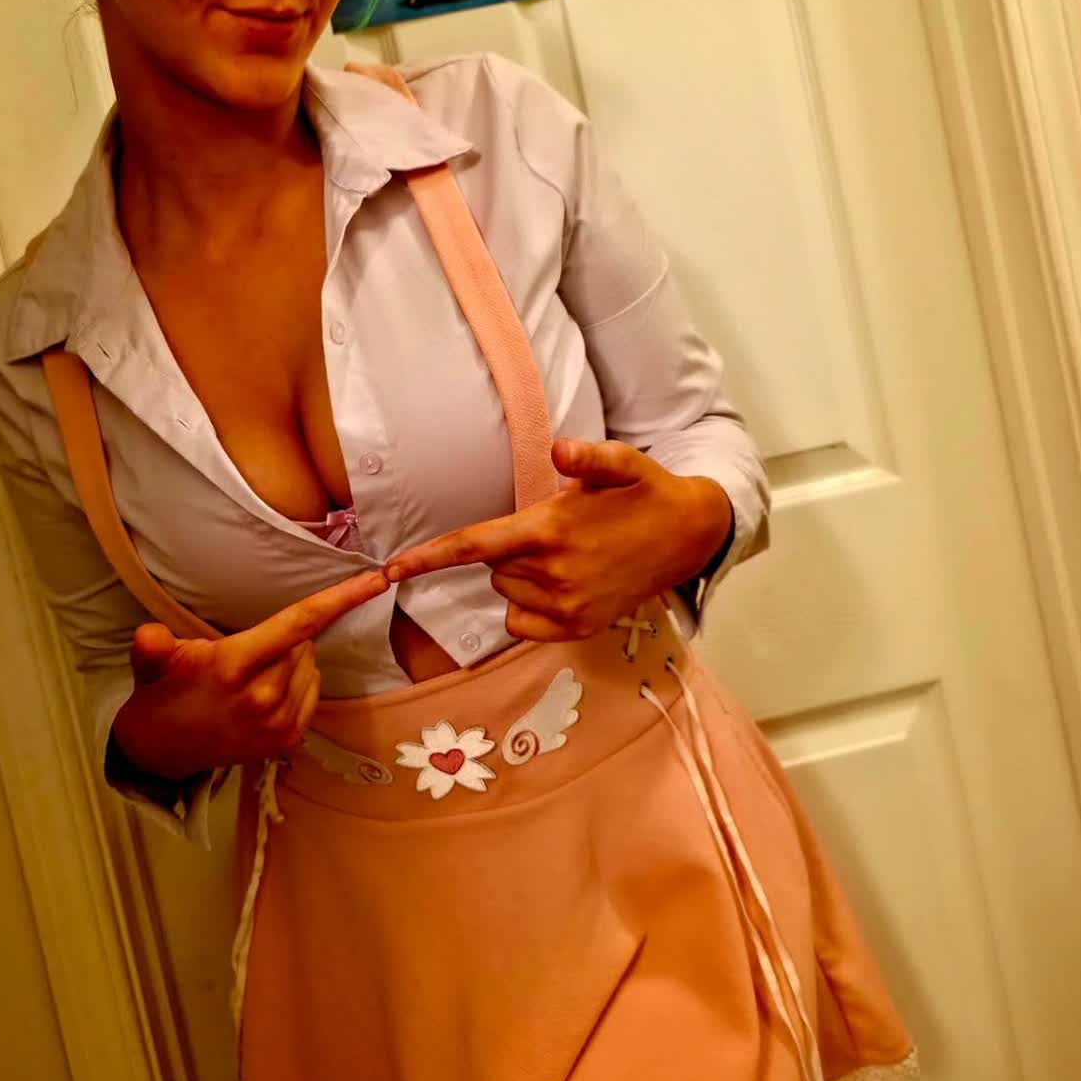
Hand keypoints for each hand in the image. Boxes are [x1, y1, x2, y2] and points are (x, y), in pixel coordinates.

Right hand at [113, 569, 391, 777]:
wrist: (161, 751)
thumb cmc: (163, 692)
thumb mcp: (153, 662)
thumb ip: (152, 646)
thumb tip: (148, 636)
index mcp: (235, 666)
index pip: (299, 622)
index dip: (342, 598)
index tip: (377, 579)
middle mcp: (264, 697)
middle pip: (305, 643)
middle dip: (285, 638)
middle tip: (247, 652)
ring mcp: (279, 723)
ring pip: (311, 667)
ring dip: (293, 662)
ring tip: (252, 675)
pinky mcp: (288, 741)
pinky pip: (312, 693)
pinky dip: (299, 685)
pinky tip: (266, 692)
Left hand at [383, 439, 732, 644]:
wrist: (690, 537)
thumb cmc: (646, 493)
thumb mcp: (622, 463)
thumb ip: (588, 457)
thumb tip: (560, 450)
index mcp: (551, 530)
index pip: (473, 546)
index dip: (428, 558)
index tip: (390, 570)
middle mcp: (553, 574)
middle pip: (494, 568)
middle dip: (511, 551)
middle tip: (554, 532)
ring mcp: (566, 608)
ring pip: (508, 593)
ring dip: (522, 577)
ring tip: (569, 556)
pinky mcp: (577, 630)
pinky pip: (522, 623)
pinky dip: (530, 607)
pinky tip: (565, 585)